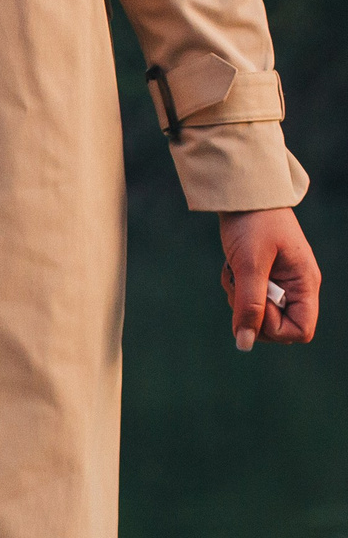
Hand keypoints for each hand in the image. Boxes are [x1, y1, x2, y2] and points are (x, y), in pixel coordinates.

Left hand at [219, 207, 319, 351]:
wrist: (243, 193)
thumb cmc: (253, 223)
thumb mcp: (250, 265)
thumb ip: (249, 305)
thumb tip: (244, 343)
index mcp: (305, 285)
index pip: (300, 332)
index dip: (274, 328)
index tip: (255, 304)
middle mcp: (296, 288)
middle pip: (275, 327)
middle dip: (251, 312)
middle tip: (239, 285)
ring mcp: (279, 283)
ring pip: (256, 314)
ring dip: (238, 298)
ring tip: (234, 271)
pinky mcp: (262, 277)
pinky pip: (246, 298)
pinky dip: (234, 287)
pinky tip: (231, 267)